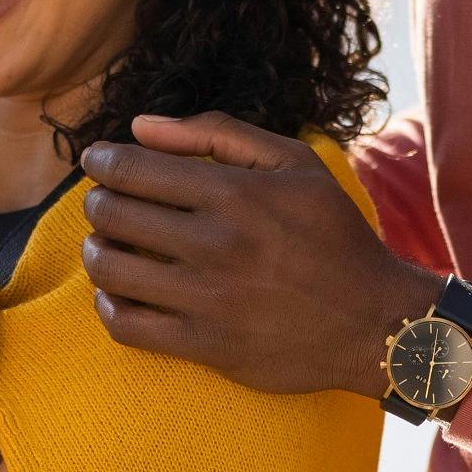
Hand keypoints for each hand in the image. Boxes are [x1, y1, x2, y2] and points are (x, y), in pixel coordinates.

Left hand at [80, 113, 439, 395]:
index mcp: (235, 193)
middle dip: (97, 202)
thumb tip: (140, 126)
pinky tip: (119, 292)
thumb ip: (216, 133)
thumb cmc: (333, 234)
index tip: (96, 161)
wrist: (375, 322)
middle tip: (103, 202)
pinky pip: (127, 326)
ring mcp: (209, 299)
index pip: (132, 169)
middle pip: (113, 214)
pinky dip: (108, 304)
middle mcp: (217, 244)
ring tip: (106, 244)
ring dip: (96, 250)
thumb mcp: (293, 163)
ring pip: (110, 268)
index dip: (101, 161)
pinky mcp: (207, 345)